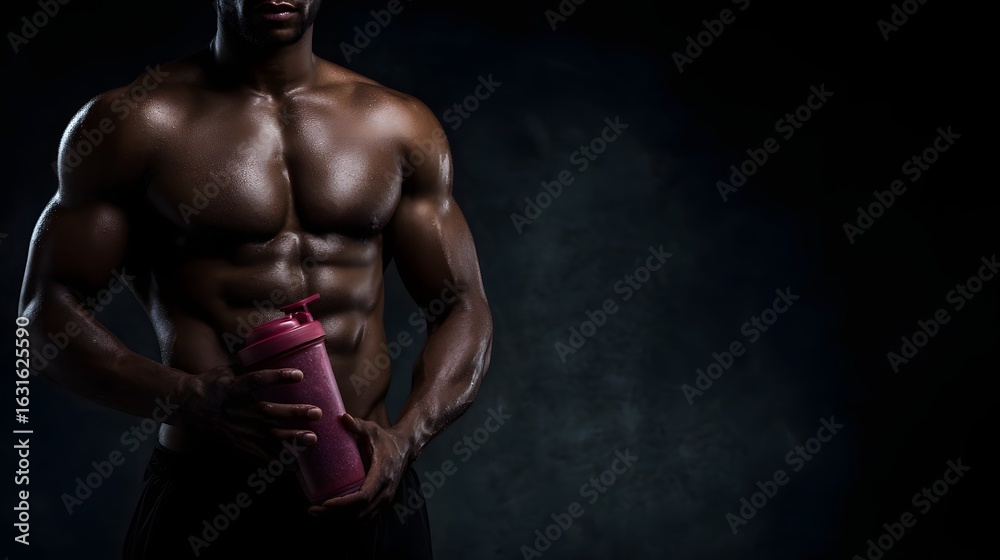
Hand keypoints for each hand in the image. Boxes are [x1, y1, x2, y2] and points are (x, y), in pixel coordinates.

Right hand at [176, 364, 321, 460]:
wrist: (188, 407)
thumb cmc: (213, 384)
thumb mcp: (227, 369)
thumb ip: (250, 363)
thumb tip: (275, 348)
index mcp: (232, 388)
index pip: (256, 380)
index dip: (277, 377)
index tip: (299, 375)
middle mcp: (235, 410)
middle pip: (266, 413)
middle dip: (293, 414)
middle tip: (316, 413)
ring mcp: (236, 430)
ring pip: (265, 437)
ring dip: (290, 439)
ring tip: (312, 438)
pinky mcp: (237, 443)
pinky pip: (259, 454)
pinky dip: (278, 459)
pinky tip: (297, 462)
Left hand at [308, 413, 410, 520]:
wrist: (405, 447)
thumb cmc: (386, 439)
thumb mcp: (372, 430)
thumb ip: (357, 425)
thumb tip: (341, 417)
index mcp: (382, 475)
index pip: (363, 497)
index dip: (344, 504)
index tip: (325, 503)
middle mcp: (385, 491)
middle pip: (359, 512)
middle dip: (335, 515)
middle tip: (314, 510)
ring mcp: (385, 498)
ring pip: (362, 517)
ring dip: (340, 519)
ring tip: (318, 513)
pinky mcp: (381, 501)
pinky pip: (365, 516)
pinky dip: (348, 518)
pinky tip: (333, 514)